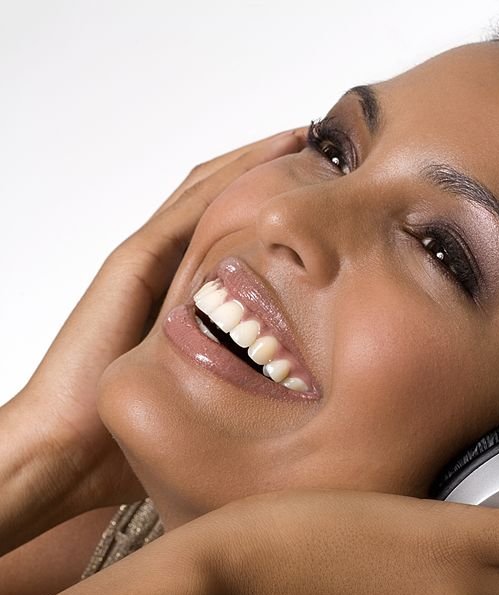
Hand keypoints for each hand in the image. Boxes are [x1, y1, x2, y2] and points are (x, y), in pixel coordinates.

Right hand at [5, 128, 305, 521]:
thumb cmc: (129, 445)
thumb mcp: (211, 414)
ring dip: (257, 161)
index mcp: (185, 303)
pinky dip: (231, 178)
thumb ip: (247, 399)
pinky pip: (189, 208)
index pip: (236, 240)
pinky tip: (271, 157)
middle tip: (329, 155)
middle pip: (224, 204)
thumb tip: (307, 418)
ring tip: (306, 139)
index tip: (330, 204)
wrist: (68, 450)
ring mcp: (148, 263)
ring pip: (209, 192)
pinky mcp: (134, 263)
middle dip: (273, 175)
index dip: (279, 214)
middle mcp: (167, 273)